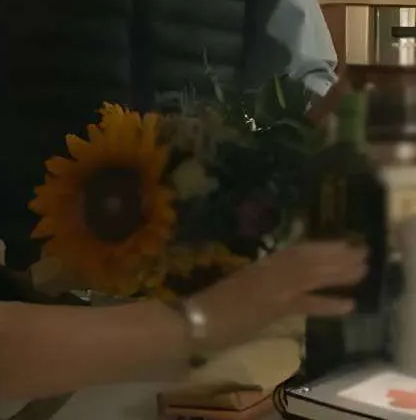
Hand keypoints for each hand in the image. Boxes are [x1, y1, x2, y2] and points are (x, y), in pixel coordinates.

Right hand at [195, 241, 367, 351]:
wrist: (196, 318)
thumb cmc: (209, 302)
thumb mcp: (239, 283)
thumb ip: (260, 279)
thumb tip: (281, 278)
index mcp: (261, 265)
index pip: (297, 251)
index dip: (321, 246)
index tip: (343, 242)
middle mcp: (270, 271)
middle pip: (310, 259)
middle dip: (337, 255)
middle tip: (362, 250)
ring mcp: (274, 288)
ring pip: (312, 273)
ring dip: (339, 271)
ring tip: (362, 268)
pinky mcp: (275, 307)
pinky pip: (307, 302)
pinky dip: (329, 303)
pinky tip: (350, 304)